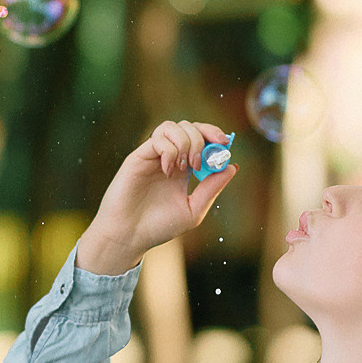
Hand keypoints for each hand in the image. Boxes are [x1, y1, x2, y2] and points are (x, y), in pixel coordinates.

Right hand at [76, 119, 232, 274]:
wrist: (129, 236)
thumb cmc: (158, 227)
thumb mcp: (193, 209)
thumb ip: (212, 189)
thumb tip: (232, 167)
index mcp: (184, 169)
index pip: (201, 140)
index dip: (214, 136)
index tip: (225, 144)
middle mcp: (169, 158)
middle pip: (189, 128)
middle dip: (202, 137)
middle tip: (202, 161)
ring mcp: (153, 157)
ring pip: (172, 127)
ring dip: (186, 142)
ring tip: (185, 166)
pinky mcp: (138, 157)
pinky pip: (157, 139)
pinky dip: (169, 150)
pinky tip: (168, 171)